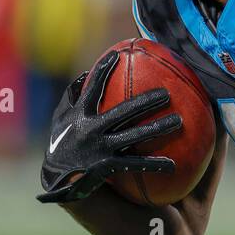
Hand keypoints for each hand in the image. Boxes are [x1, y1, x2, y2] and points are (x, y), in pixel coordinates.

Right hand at [36, 50, 179, 204]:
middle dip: (147, 101)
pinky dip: (154, 164)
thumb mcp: (60, 119)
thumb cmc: (61, 143)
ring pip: (135, 135)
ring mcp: (101, 148)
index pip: (92, 87)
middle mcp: (91, 129)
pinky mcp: (107, 166)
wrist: (56, 179)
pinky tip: (172, 165)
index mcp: (80, 114)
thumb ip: (72, 97)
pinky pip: (135, 164)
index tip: (118, 54)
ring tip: (178, 121)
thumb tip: (86, 74)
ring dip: (159, 127)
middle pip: (124, 111)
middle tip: (167, 93)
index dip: (103, 69)